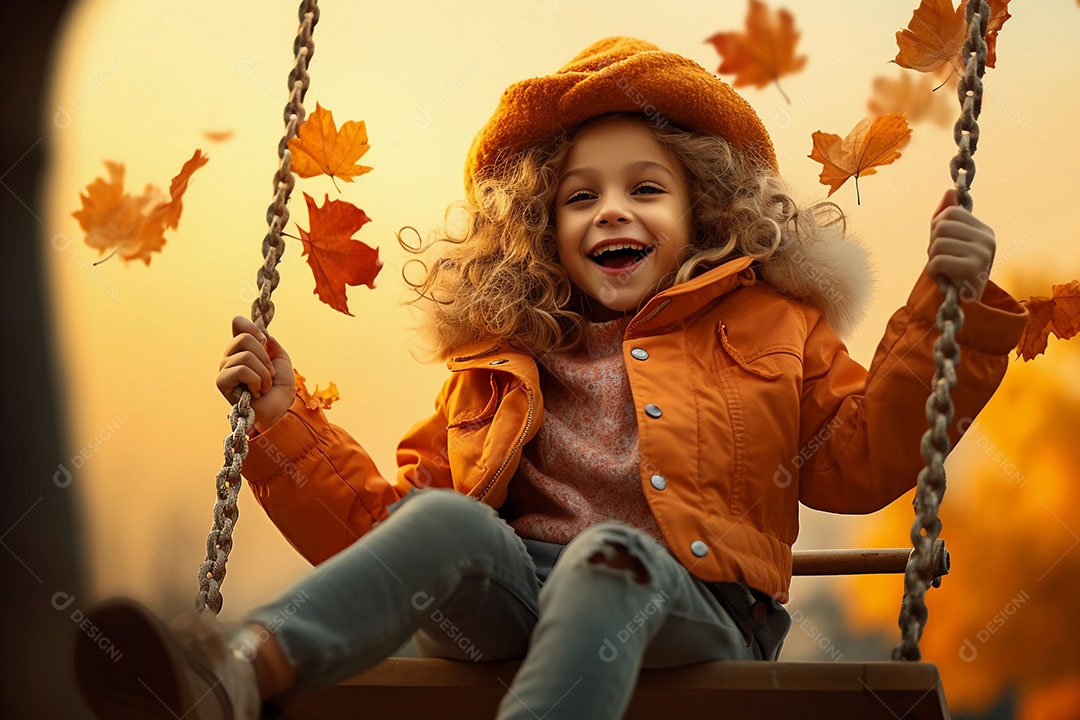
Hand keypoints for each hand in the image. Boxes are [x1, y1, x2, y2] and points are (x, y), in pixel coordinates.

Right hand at [216, 316, 294, 430]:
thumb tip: (260, 330)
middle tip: (269, 373)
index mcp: (244, 348)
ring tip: (264, 386)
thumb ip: (270, 342)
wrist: (279, 410)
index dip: (252, 326)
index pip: (238, 323)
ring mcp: (224, 368)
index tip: (265, 340)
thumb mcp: (281, 359)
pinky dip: (256, 381)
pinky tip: (256, 392)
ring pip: (246, 355)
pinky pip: (242, 369)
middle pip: (244, 336)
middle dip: (264, 356)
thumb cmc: (280, 388)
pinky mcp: (221, 381)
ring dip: (263, 373)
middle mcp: (230, 356)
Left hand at [926, 189, 995, 301]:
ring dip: (932, 259)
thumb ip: (947, 218)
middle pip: (942, 225)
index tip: (942, 244)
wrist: (963, 304)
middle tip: (941, 259)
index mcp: (983, 230)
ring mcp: (983, 253)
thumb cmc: (954, 271)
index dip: (937, 227)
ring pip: (938, 243)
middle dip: (933, 244)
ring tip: (943, 269)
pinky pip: (938, 260)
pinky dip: (932, 271)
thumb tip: (950, 191)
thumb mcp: (950, 242)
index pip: (950, 212)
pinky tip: (942, 278)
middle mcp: (987, 238)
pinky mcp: (973, 268)